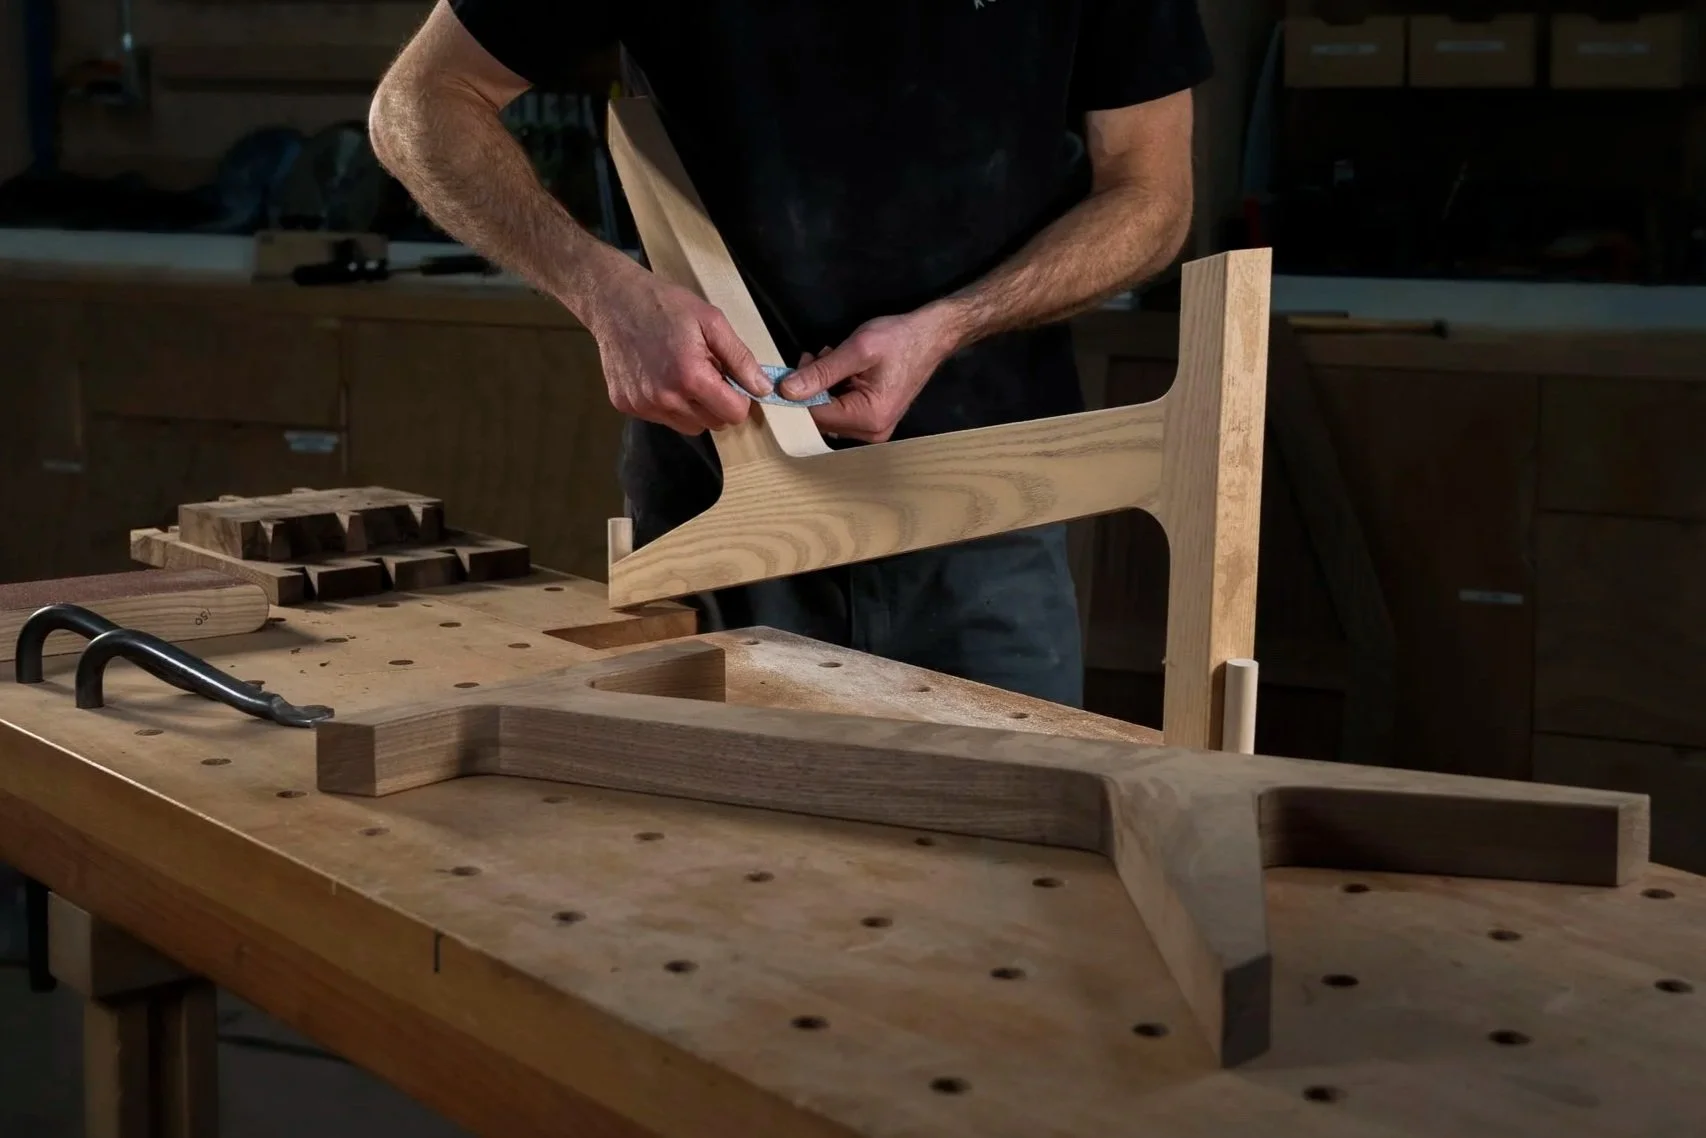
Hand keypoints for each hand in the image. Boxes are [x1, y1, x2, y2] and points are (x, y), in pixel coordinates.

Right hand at [582, 264, 774, 435]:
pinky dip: (670, 405)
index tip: (732, 380)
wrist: (613, 301)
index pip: (734, 414)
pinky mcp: (627, 406)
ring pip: (689, 426)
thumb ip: (740, 358)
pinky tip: (661, 376)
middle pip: (713, 424)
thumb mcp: (712, 321)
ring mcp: (643, 405)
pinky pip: (662, 419)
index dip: (740, 398)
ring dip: (695, 408)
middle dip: (718, 403)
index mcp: (690, 377)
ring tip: (684, 375)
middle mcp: (665, 398)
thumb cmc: (665, 305)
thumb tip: (763, 389)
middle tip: (708, 372)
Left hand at [779, 304, 967, 442]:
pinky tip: (840, 368)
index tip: (798, 364)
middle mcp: (871, 431)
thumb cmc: (898, 339)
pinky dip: (834, 389)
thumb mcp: (857, 350)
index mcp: (868, 417)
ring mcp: (873, 429)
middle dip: (812, 388)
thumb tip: (786, 391)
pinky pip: (841, 410)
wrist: (931, 336)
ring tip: (830, 358)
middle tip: (815, 356)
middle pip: (821, 417)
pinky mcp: (873, 420)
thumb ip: (821, 372)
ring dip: (822, 386)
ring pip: (829, 413)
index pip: (816, 415)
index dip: (799, 392)